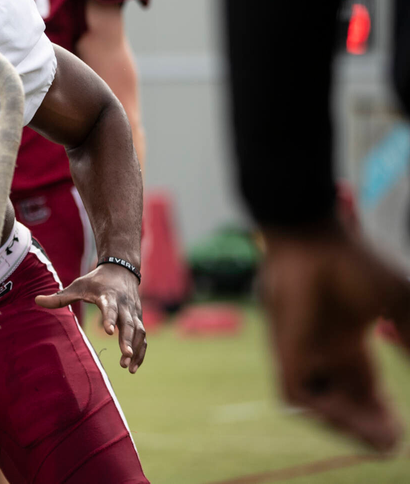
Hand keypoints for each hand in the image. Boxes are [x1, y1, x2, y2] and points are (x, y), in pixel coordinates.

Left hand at [36, 262, 146, 372]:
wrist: (121, 269)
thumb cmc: (96, 280)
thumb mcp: (78, 285)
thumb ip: (59, 297)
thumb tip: (36, 300)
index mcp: (108, 296)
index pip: (110, 308)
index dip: (110, 319)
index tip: (109, 331)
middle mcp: (124, 305)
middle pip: (129, 323)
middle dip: (128, 340)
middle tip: (126, 355)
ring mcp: (133, 313)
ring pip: (139, 332)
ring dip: (136, 349)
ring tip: (127, 367)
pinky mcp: (138, 319)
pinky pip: (143, 338)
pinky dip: (141, 352)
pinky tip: (133, 367)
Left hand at [260, 223, 409, 451]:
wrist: (312, 239)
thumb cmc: (352, 262)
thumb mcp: (399, 304)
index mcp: (343, 337)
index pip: (361, 383)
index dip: (379, 407)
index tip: (399, 425)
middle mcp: (320, 349)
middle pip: (343, 400)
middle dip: (367, 425)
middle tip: (392, 442)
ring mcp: (300, 351)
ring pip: (320, 404)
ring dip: (349, 425)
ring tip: (381, 439)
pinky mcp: (283, 350)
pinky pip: (296, 395)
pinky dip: (326, 411)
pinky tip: (353, 417)